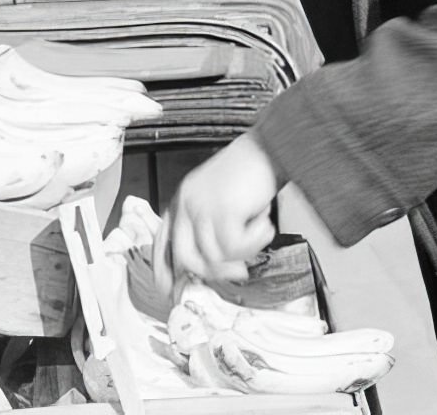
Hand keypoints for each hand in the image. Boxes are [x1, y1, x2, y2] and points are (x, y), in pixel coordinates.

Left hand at [152, 134, 278, 297]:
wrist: (273, 145)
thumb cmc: (254, 170)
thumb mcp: (224, 198)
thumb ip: (212, 226)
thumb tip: (217, 264)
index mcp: (183, 199)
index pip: (163, 242)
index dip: (164, 270)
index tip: (172, 290)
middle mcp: (187, 202)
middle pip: (185, 257)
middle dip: (213, 272)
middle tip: (240, 272)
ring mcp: (202, 206)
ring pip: (215, 255)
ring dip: (245, 249)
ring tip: (261, 229)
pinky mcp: (222, 210)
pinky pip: (235, 246)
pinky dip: (256, 240)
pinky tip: (265, 223)